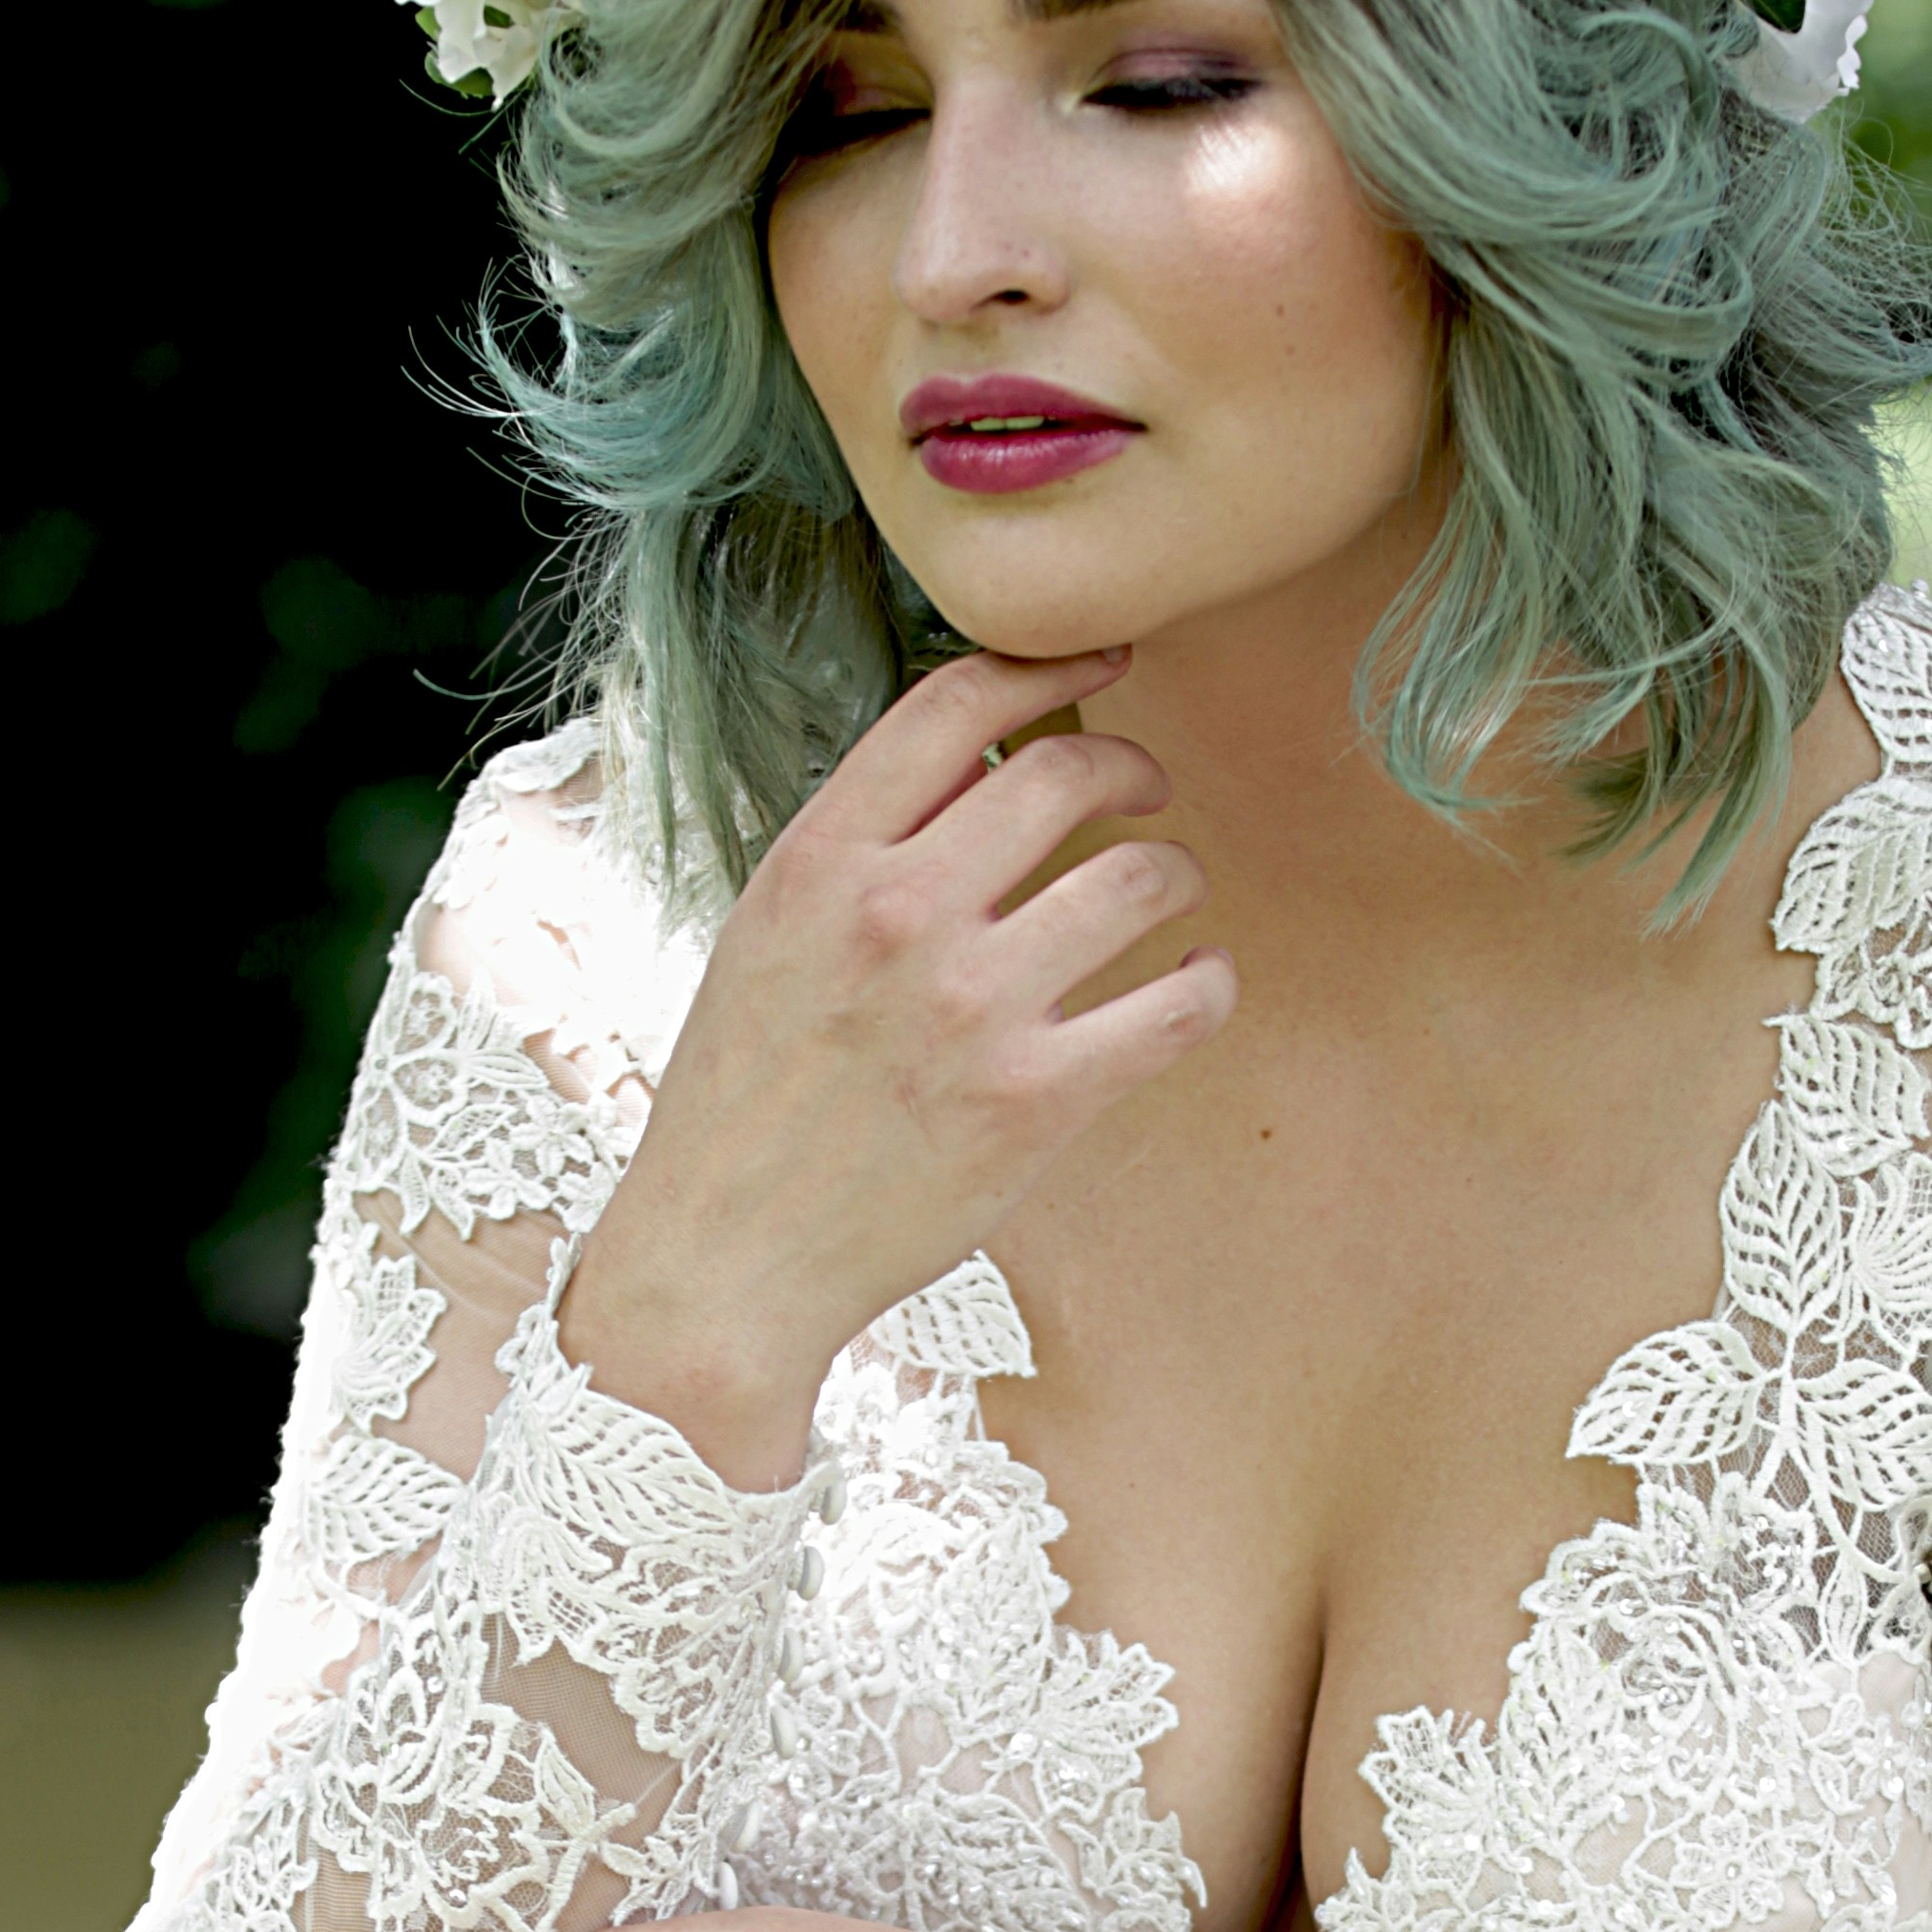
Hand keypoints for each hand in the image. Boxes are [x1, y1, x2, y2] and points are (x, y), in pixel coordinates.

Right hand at [555, 648, 1234, 1484]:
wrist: (723, 1263)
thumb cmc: (741, 1105)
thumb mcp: (765, 939)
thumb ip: (860, 852)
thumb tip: (976, 771)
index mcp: (820, 860)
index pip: (955, 706)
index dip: (1048, 667)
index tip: (1100, 667)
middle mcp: (898, 916)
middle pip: (1067, 773)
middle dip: (1129, 767)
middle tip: (1145, 793)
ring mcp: (971, 1009)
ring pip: (1141, 877)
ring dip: (1176, 872)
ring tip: (1170, 893)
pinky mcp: (1034, 1102)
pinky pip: (1176, 1007)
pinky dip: (1207, 983)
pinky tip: (1198, 982)